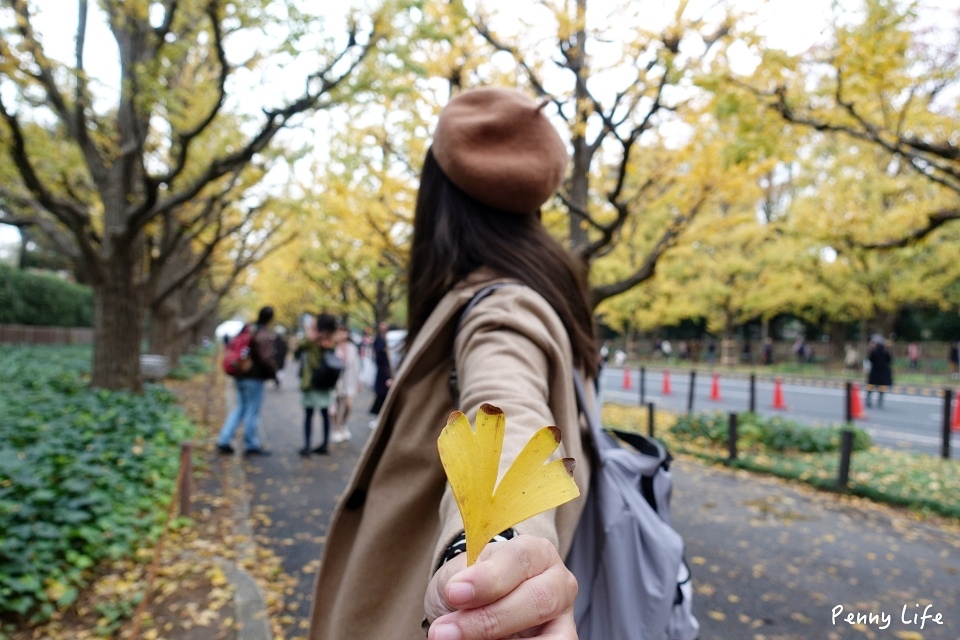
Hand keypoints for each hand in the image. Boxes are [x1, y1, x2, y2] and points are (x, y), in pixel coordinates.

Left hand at [424, 535, 577, 639]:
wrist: (471, 603)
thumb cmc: (469, 584)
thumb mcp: (460, 576)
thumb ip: (461, 587)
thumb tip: (456, 608)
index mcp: (536, 551)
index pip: (518, 560)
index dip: (487, 579)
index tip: (454, 593)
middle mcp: (558, 582)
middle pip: (538, 600)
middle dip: (489, 620)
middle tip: (445, 632)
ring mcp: (563, 618)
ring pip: (553, 636)